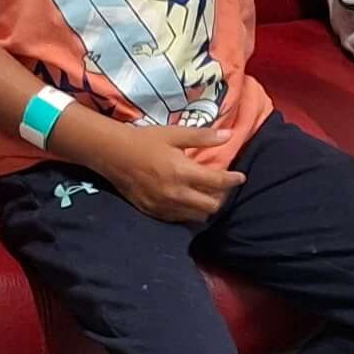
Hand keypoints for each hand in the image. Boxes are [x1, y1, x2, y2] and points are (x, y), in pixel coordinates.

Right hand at [77, 119, 245, 225]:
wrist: (113, 154)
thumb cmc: (145, 141)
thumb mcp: (174, 134)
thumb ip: (203, 137)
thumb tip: (229, 135)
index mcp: (184, 172)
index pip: (218, 182)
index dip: (233, 180)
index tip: (241, 177)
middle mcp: (177, 193)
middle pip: (211, 206)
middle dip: (220, 197)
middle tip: (220, 187)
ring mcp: (165, 206)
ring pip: (196, 216)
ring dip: (205, 207)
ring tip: (205, 195)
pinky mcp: (154, 212)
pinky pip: (179, 219)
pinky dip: (188, 212)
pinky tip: (186, 201)